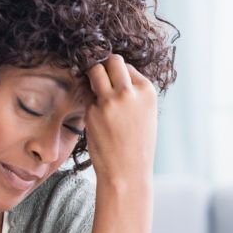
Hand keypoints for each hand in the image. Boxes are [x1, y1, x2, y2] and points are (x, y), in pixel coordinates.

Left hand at [85, 54, 157, 185]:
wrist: (127, 171)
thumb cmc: (138, 145)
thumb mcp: (146, 113)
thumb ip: (134, 92)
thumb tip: (115, 73)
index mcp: (146, 91)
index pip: (128, 66)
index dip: (120, 74)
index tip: (117, 85)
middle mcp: (128, 92)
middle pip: (112, 61)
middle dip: (105, 66)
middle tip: (102, 80)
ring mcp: (108, 100)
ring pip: (95, 70)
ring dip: (93, 76)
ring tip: (95, 90)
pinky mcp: (91, 111)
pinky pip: (86, 94)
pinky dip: (88, 99)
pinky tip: (95, 114)